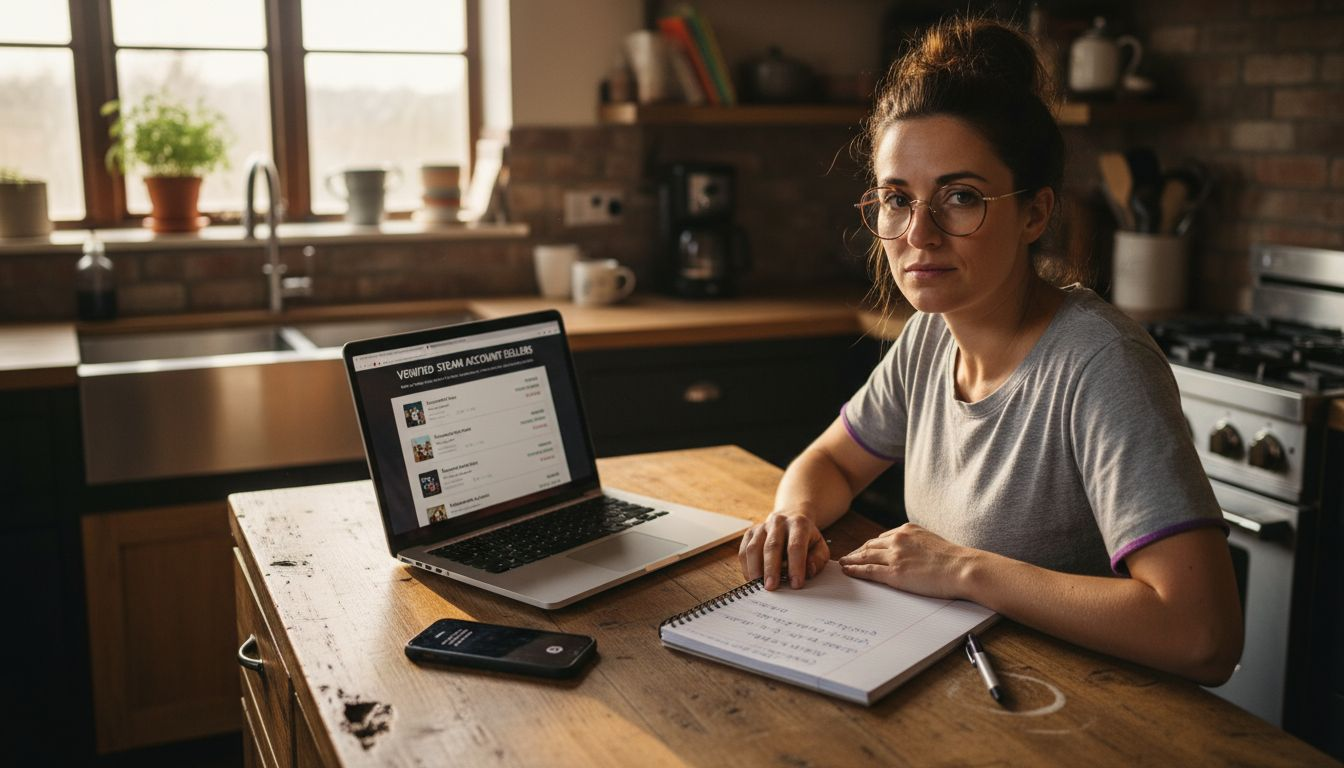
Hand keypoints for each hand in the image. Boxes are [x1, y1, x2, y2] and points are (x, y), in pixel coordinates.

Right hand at [738, 512, 829, 589]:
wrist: (791, 518)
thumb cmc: (805, 539)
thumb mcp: (819, 547)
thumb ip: (818, 559)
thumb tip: (808, 571)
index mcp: (799, 524)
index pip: (796, 546)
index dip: (796, 566)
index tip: (796, 584)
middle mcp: (779, 522)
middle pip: (772, 546)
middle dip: (771, 569)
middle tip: (771, 587)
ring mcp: (762, 527)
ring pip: (753, 548)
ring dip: (755, 569)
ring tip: (759, 586)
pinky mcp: (750, 533)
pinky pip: (743, 551)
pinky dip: (746, 567)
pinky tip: (752, 578)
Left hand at [838, 523, 972, 598]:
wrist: (962, 568)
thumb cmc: (954, 559)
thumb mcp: (931, 540)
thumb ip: (916, 543)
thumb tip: (910, 551)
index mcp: (907, 529)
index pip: (882, 538)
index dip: (869, 546)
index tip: (862, 549)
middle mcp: (897, 539)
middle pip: (869, 545)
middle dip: (857, 552)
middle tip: (846, 557)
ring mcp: (895, 556)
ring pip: (865, 556)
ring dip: (851, 560)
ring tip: (843, 564)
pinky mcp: (894, 573)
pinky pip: (868, 571)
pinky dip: (855, 570)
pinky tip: (847, 571)